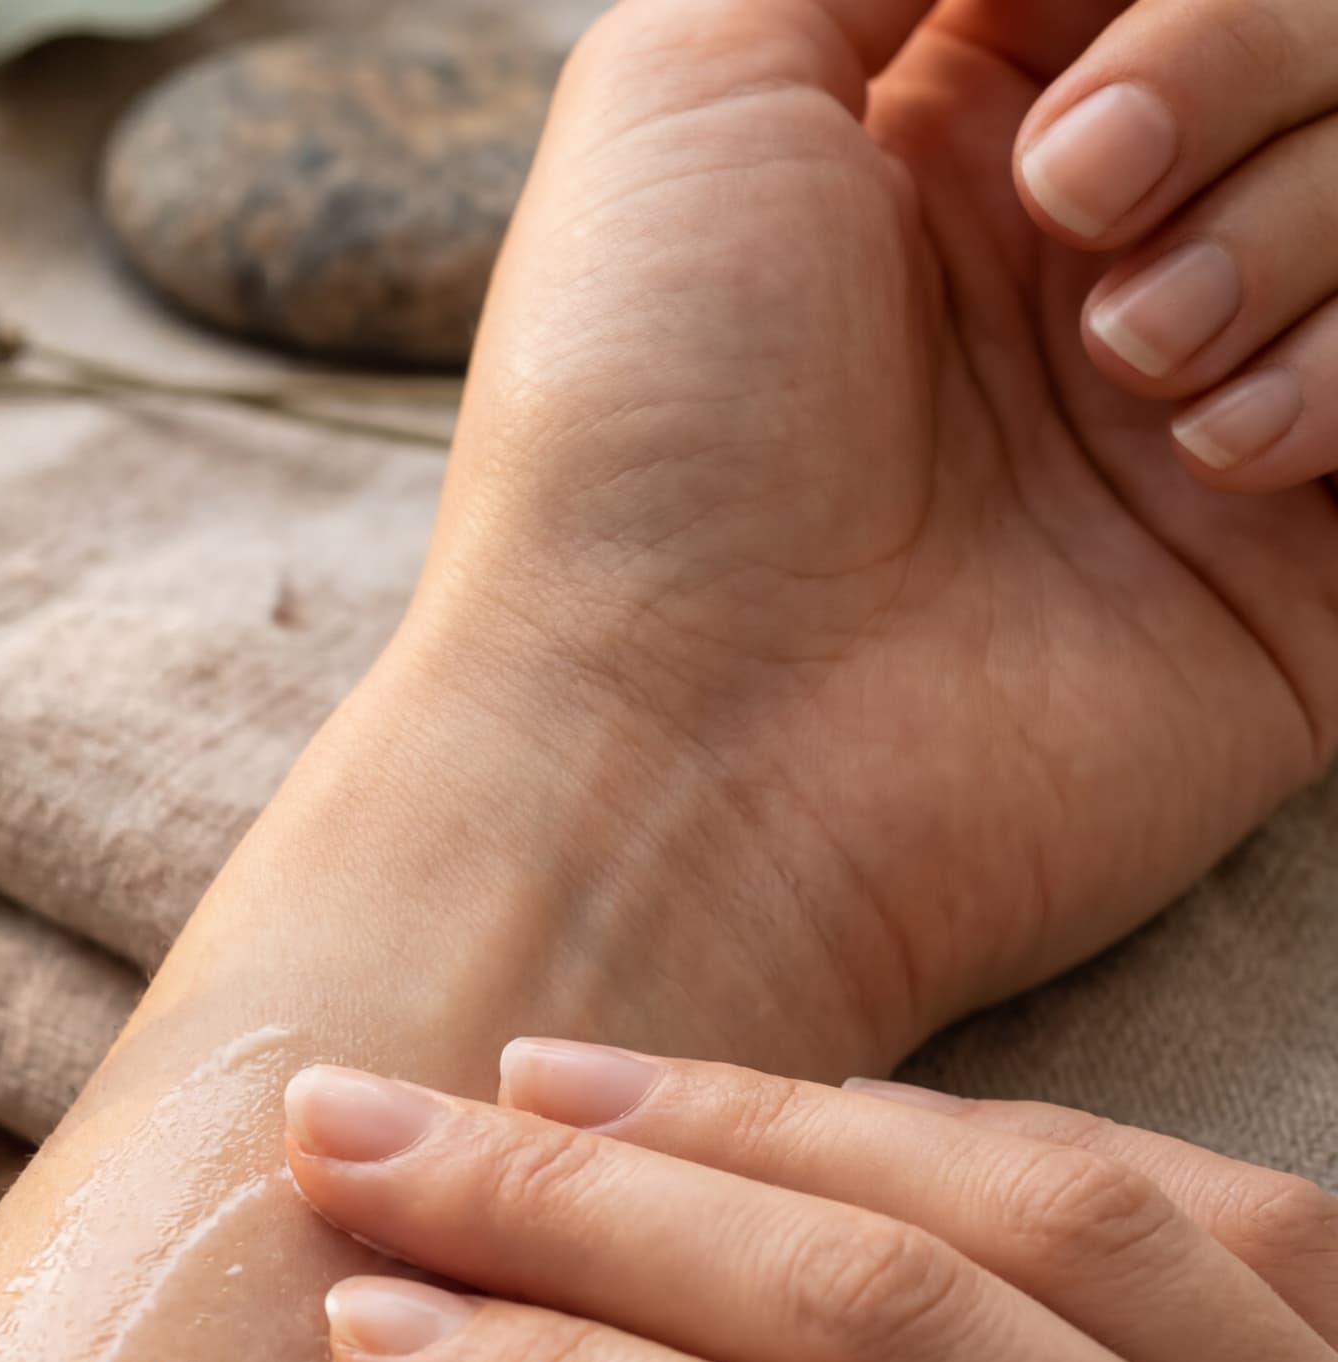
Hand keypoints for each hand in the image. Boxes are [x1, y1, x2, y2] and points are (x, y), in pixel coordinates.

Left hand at [365, 0, 1337, 1067]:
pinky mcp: (1308, 561)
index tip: (1047, 67)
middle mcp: (1097, 247)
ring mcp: (1212, 395)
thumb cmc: (637, 417)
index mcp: (953, 124)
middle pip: (1314, 41)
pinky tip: (1217, 459)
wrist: (678, 746)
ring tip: (1129, 361)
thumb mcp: (685, 84)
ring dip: (1298, 222)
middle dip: (1237, 59)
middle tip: (1080, 196)